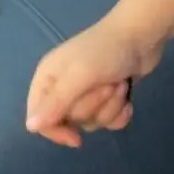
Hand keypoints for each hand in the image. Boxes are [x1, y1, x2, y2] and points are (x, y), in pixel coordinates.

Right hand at [26, 17, 162, 147]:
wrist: (142, 35)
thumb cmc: (106, 51)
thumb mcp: (78, 75)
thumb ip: (55, 102)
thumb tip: (30, 127)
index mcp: (48, 79)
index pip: (39, 118)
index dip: (55, 131)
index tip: (75, 138)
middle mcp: (63, 87)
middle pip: (70, 120)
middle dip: (93, 107)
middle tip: (106, 86)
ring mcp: (86, 93)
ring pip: (91, 122)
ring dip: (109, 107)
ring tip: (119, 85)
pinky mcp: (108, 97)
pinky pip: (108, 120)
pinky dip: (120, 112)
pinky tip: (128, 98)